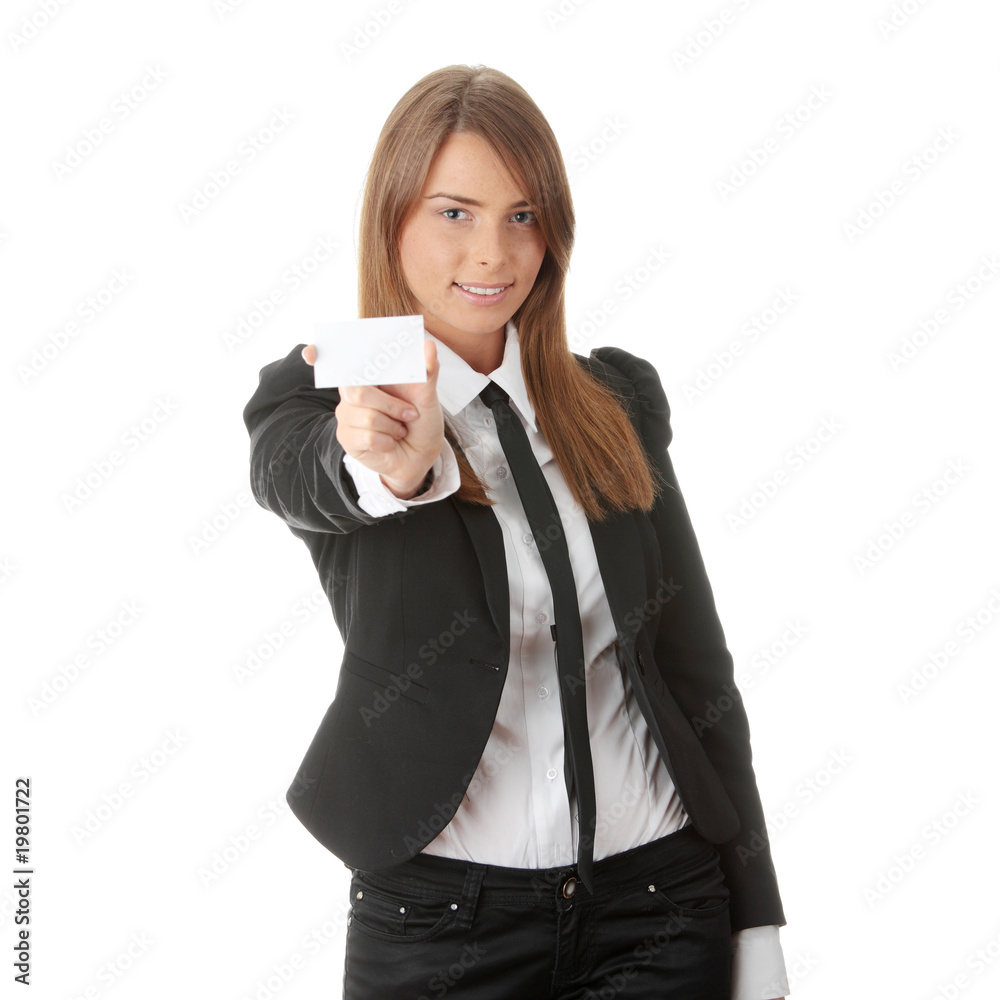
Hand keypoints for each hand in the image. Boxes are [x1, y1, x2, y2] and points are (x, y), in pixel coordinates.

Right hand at [301, 339, 443, 497]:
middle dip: (390, 405)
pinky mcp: (347, 437)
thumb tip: (429, 344)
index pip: (339, 359)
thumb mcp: (427, 393)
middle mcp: (352, 391)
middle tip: (409, 413)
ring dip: (393, 426)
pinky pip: (367, 436)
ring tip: (399, 429)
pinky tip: (390, 442)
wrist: (422, 453)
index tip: (311, 353)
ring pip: (366, 417)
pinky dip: (387, 441)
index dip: (319, 354)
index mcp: (369, 375)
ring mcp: (347, 415)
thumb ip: (427, 369)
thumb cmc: (421, 419)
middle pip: (357, 391)